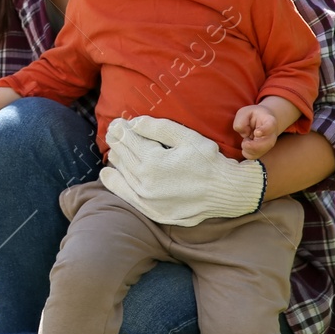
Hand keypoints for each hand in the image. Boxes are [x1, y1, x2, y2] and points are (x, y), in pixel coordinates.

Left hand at [98, 115, 266, 226]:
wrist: (227, 192)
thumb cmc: (209, 161)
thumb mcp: (186, 137)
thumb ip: (158, 127)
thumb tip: (134, 122)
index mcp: (153, 161)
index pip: (128, 140)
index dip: (121, 129)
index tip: (117, 122)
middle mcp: (145, 182)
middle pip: (122, 156)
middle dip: (117, 141)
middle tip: (113, 131)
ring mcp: (147, 199)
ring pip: (121, 173)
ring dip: (116, 158)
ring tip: (115, 148)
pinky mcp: (152, 211)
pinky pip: (125, 195)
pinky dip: (114, 182)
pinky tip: (108, 173)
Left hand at [233, 103, 278, 158]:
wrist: (263, 120)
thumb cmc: (253, 115)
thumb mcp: (245, 112)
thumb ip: (241, 121)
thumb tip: (244, 133)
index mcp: (269, 121)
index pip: (270, 126)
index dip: (264, 130)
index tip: (256, 133)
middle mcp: (272, 134)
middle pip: (267, 144)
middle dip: (253, 146)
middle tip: (245, 141)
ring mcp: (269, 144)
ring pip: (260, 152)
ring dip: (248, 149)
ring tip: (246, 140)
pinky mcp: (263, 150)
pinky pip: (254, 156)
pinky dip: (247, 153)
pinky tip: (246, 145)